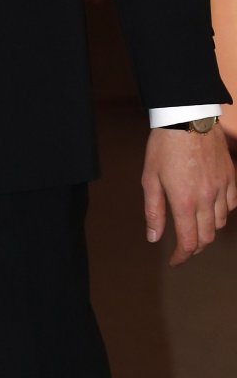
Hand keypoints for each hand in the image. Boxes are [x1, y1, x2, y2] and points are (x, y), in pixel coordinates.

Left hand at [143, 125, 236, 264]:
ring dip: (208, 229)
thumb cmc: (163, 146)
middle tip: (184, 246)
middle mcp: (207, 198)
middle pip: (207, 237)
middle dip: (194, 247)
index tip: (175, 260)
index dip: (182, 256)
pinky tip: (212, 207)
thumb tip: (154, 238)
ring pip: (221, 222)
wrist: (187, 117)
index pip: (189, 242)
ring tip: (195, 226)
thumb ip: (154, 211)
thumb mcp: (150, 179)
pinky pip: (232, 203)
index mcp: (184, 202)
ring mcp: (222, 187)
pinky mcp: (231, 176)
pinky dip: (223, 211)